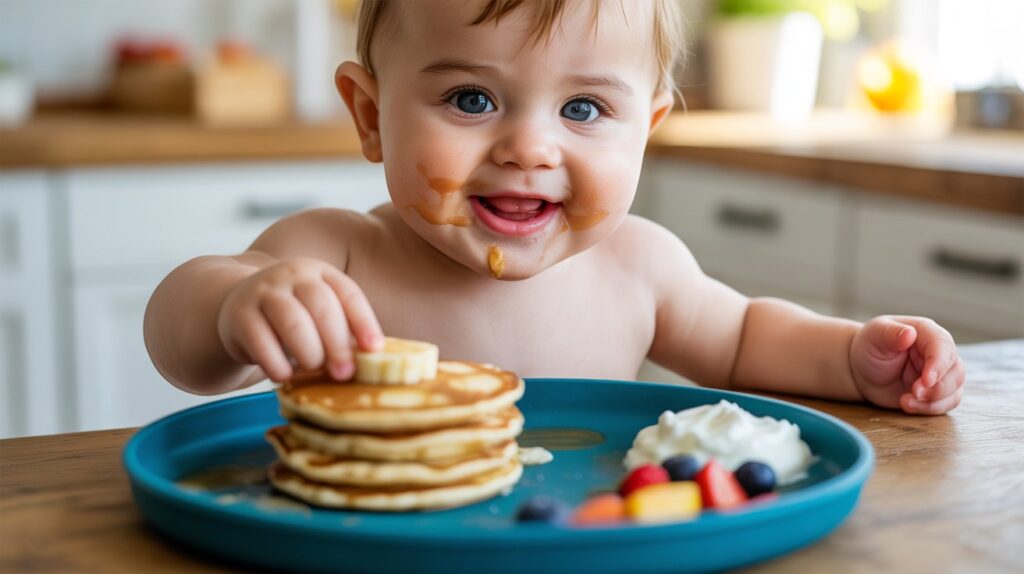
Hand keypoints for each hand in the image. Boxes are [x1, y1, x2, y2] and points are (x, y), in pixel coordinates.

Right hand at [217, 258, 382, 381]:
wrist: (238, 306)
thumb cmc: (292, 318)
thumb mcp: (318, 315)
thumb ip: (342, 333)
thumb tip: (371, 364)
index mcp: (321, 273)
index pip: (348, 294)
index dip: (364, 322)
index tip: (374, 349)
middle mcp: (293, 275)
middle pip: (321, 306)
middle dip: (337, 343)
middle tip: (344, 373)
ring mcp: (264, 290)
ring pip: (292, 320)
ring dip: (309, 352)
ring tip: (314, 369)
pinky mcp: (239, 313)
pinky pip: (260, 340)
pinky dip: (276, 362)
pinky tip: (284, 375)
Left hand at [850, 316, 964, 414]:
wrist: (862, 369)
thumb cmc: (869, 347)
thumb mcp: (874, 336)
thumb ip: (891, 333)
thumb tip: (910, 333)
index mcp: (926, 332)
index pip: (943, 345)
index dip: (939, 364)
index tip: (927, 380)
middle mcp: (938, 352)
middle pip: (955, 371)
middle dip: (936, 388)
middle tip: (913, 393)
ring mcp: (940, 373)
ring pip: (954, 390)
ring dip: (933, 401)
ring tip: (905, 402)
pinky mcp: (936, 391)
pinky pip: (946, 403)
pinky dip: (929, 409)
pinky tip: (908, 405)